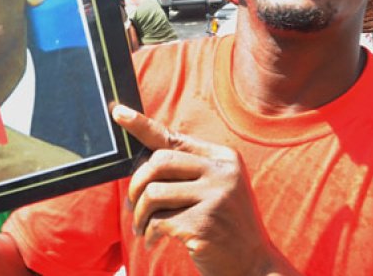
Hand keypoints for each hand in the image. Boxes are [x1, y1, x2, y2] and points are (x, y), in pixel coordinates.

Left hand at [112, 105, 299, 275]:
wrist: (254, 265)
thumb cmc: (224, 225)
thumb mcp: (215, 190)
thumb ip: (185, 172)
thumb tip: (140, 162)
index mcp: (223, 158)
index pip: (174, 137)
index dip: (141, 124)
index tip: (117, 112)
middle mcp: (222, 172)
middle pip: (158, 162)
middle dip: (136, 185)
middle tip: (132, 205)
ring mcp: (215, 197)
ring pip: (153, 194)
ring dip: (139, 214)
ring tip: (142, 228)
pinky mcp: (204, 223)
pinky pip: (158, 222)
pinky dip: (149, 233)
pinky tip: (153, 241)